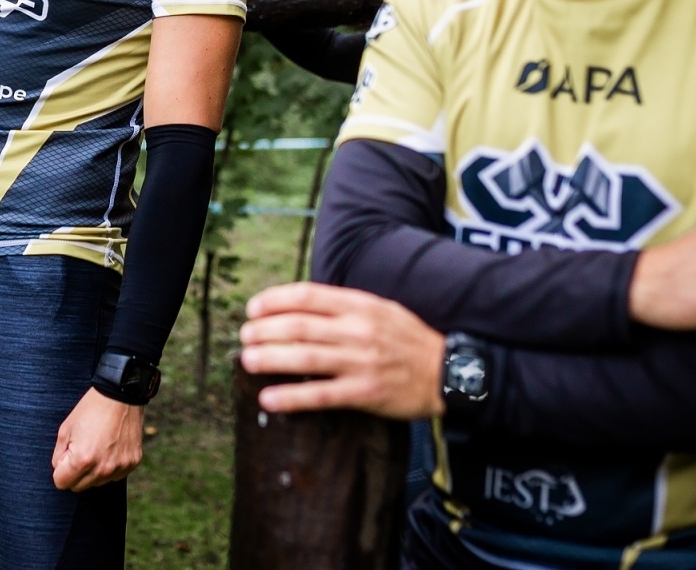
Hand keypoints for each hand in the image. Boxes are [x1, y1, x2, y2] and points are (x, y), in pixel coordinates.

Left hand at [51, 388, 143, 491]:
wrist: (120, 395)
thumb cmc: (90, 410)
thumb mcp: (65, 429)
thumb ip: (58, 455)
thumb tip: (59, 470)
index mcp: (82, 460)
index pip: (61, 483)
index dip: (60, 470)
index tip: (66, 456)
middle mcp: (102, 469)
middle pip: (79, 487)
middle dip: (75, 473)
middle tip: (81, 449)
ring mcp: (119, 467)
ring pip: (97, 483)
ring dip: (94, 470)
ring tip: (98, 446)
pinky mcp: (132, 463)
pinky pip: (114, 475)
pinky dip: (110, 466)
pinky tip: (111, 447)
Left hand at [239, 282, 445, 418]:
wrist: (451, 372)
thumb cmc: (409, 340)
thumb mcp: (380, 309)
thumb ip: (343, 307)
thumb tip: (301, 307)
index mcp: (360, 305)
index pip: (308, 296)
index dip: (274, 300)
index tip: (253, 309)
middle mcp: (358, 330)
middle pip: (300, 326)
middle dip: (265, 330)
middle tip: (244, 336)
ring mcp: (361, 362)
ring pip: (305, 357)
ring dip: (270, 358)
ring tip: (247, 360)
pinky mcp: (365, 392)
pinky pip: (321, 395)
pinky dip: (292, 397)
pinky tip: (269, 398)